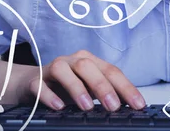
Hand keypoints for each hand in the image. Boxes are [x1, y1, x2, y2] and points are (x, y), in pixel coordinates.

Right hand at [14, 50, 145, 111]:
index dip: (126, 87)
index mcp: (89, 61)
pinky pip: (40, 85)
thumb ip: (102, 95)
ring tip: (87, 107)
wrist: (30, 83)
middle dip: (103, 86)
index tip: (138, 105)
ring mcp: (52, 68)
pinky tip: (59, 107)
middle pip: (88, 67)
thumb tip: (125, 108)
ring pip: (64, 71)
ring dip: (77, 88)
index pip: (111, 71)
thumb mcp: (87, 89)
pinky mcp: (35, 80)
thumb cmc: (65, 87)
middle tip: (114, 106)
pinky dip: (50, 95)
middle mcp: (71, 61)